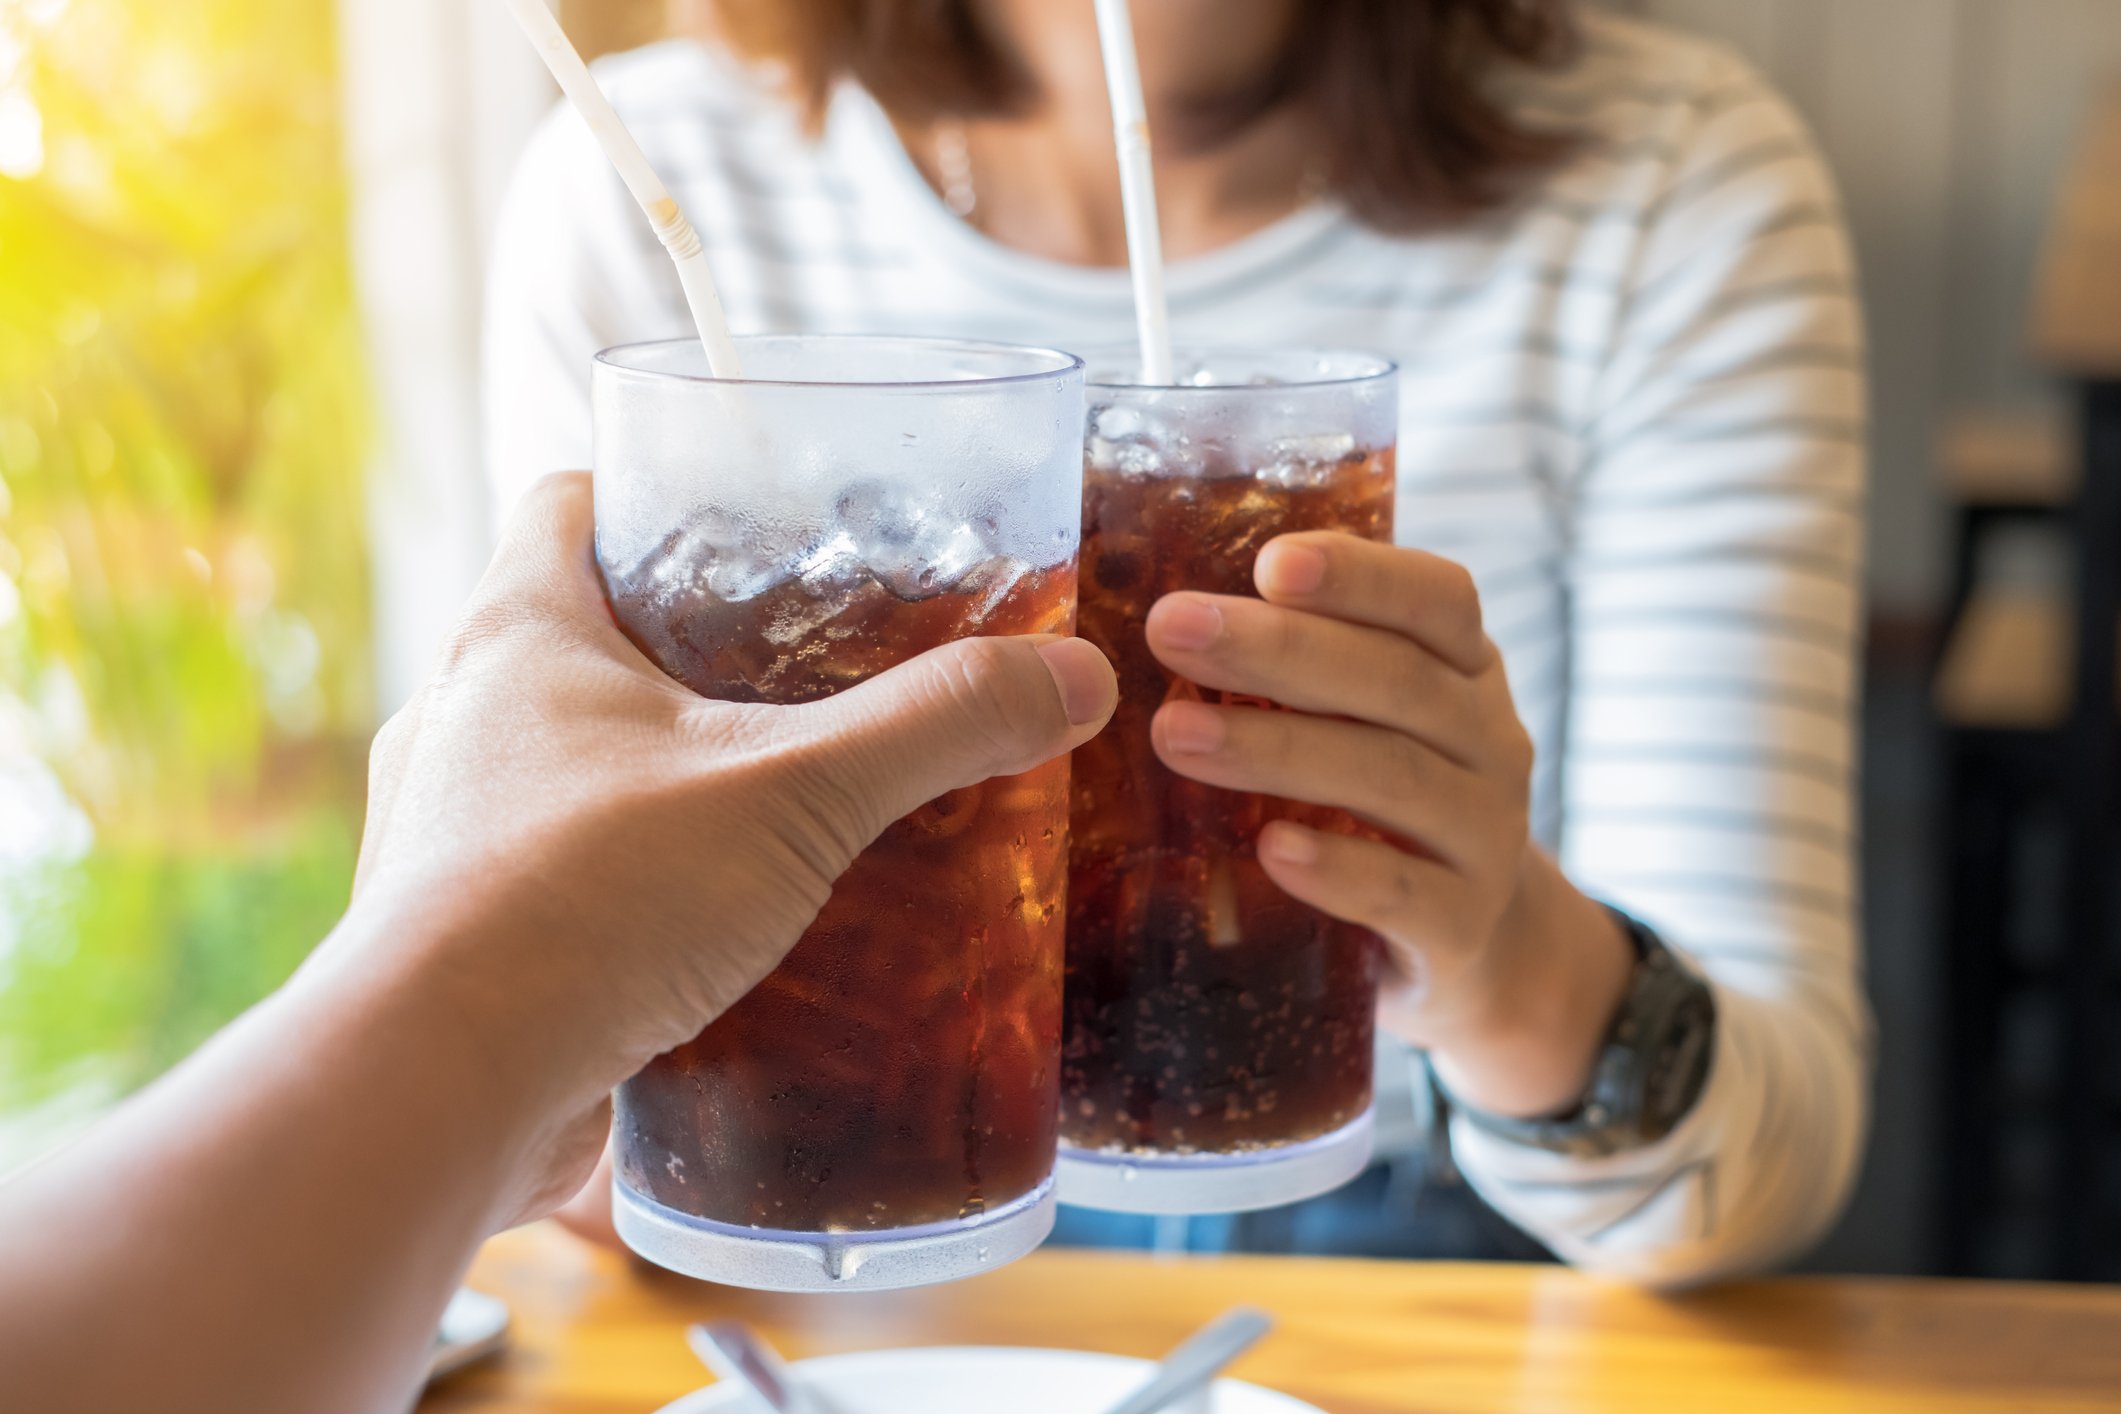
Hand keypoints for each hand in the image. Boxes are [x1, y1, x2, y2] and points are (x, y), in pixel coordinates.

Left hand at [323, 472, 1116, 1221]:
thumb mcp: (794, 792)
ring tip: (776, 815)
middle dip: (686, 656)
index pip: (568, 502)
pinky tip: (719, 937)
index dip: (653, 491)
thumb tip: (1072, 678)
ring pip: (563, 768)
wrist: (439, 1088)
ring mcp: (450, 833)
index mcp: (518, 635)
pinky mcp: (464, 942)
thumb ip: (934, 728)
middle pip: (575, 639)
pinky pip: (556, 883)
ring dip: (657, 782)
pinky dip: (631, 892)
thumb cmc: (587, 901)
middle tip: (805, 681)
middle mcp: (462, 720)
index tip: (745, 521)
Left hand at [1141, 532, 1631, 1117]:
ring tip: (1175, 734)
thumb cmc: (1382, 805)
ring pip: (1392, 777)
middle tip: (1171, 629)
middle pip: (1396, 680)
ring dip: (1279, 750)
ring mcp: (1486, 834)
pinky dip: (1337, 870)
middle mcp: (1490, 740)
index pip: (1434, 598)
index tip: (1268, 563)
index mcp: (1464, 668)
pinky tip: (1268, 850)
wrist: (1471, 948)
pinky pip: (1403, 893)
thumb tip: (1148, 620)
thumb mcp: (1361, 721)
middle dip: (1279, 651)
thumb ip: (1294, 666)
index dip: (1360, 576)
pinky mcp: (1464, 925)